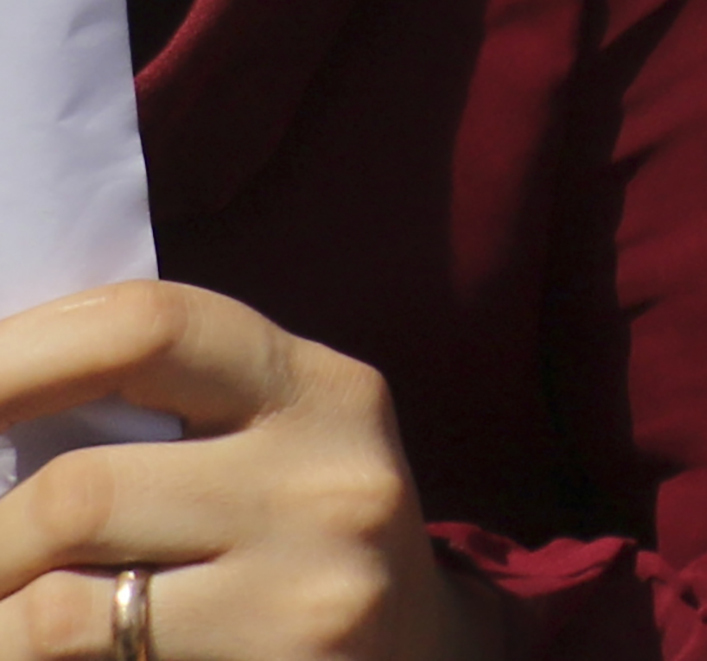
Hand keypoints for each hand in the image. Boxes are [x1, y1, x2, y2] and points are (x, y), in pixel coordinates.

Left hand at [0, 285, 491, 660]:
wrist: (416, 656)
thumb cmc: (288, 539)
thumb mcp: (264, 444)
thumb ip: (160, 411)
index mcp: (321, 390)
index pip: (149, 326)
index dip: (17, 353)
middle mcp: (331, 484)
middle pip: (79, 493)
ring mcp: (310, 598)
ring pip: (59, 613)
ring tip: (2, 621)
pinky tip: (45, 655)